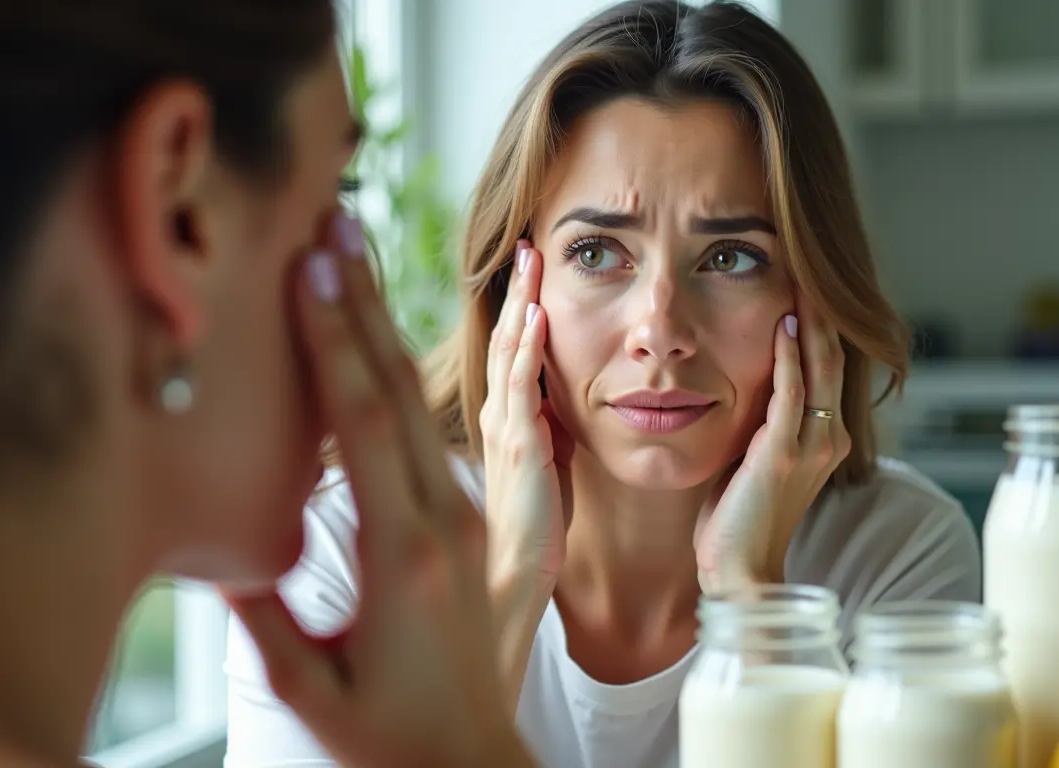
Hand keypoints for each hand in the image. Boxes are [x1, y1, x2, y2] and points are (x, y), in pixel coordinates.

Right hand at [224, 214, 530, 767]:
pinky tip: (410, 336)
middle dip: (363, 304)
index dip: (335, 342)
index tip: (314, 270)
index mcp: (404, 555)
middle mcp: (443, 521)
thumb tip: (219, 557)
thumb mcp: (312, 686)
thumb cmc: (387, 735)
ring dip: (391, 326)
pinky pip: (443, 432)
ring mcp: (466, 518)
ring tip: (365, 257)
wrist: (469, 760)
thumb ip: (265, 620)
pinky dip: (416, 376)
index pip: (365, 424)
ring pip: (424, 403)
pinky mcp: (471, 522)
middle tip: (338, 225)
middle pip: (398, 392)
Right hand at [479, 242, 569, 590]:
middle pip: (502, 335)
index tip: (528, 259)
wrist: (513, 579)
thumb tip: (561, 399)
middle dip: (512, 287)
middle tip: (522, 239)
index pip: (507, 345)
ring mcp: (504, 427)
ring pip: (509, 350)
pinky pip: (522, 388)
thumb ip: (546, 427)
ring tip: (530, 256)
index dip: (515, 301)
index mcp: (504, 416)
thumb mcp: (544, 463)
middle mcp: (497, 413)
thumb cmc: (531, 527)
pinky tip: (540, 314)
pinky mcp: (519, 448)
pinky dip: (529, 348)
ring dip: (520, 301)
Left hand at [695, 293, 850, 589]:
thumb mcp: (757, 457)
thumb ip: (762, 420)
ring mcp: (812, 446)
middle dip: (823, 310)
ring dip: (811, 321)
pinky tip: (784, 324)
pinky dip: (790, 356)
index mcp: (826, 438)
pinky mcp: (784, 453)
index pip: (830, 367)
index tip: (805, 282)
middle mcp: (830, 438)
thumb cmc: (739, 517)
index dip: (821, 324)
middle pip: (835, 357)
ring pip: (821, 368)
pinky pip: (793, 393)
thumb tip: (744, 378)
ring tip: (803, 279)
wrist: (740, 570)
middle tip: (810, 264)